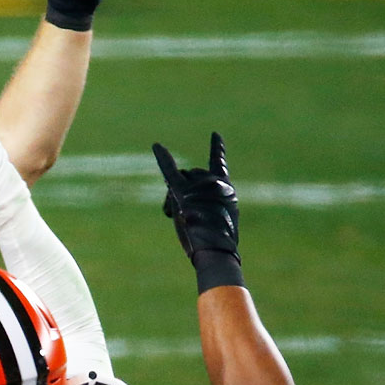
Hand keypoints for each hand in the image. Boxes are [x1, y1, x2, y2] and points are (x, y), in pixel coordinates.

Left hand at [153, 132, 244, 291]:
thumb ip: (206, 205)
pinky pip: (169, 170)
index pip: (220, 165)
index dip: (217, 151)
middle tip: (186, 216)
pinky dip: (162, 157)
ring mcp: (198, 186)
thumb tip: (185, 204)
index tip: (215, 135)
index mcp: (227, 188)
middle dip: (185, 192)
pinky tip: (156, 145)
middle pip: (191, 175)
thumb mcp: (217, 221)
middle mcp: (214, 182)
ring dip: (173, 198)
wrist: (216, 249)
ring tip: (180, 217)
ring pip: (178, 180)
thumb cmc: (218, 243)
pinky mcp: (182, 193)